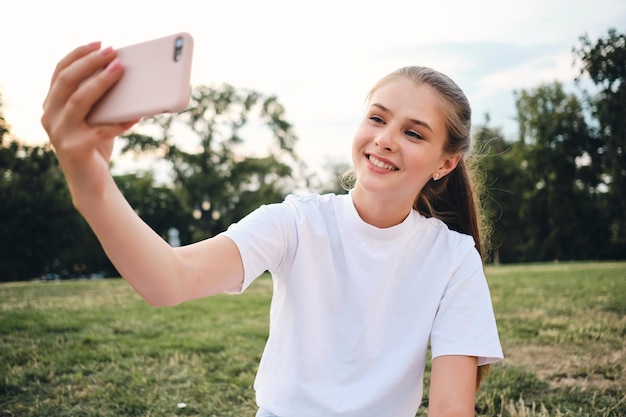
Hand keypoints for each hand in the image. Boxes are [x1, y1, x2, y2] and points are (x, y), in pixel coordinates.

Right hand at [41, 42, 137, 198]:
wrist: (91, 183)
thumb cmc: (96, 144)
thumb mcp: (95, 117)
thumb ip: (99, 98)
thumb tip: (124, 72)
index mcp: (52, 104)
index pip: (60, 71)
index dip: (78, 54)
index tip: (100, 43)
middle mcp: (50, 116)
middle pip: (67, 81)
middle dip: (90, 62)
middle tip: (112, 51)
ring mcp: (60, 133)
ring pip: (79, 101)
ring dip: (100, 82)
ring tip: (119, 70)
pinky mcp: (75, 149)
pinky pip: (102, 131)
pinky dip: (121, 121)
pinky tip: (137, 115)